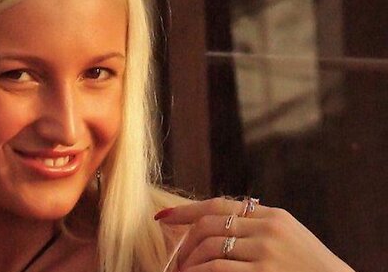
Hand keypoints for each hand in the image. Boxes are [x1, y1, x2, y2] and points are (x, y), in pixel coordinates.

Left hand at [155, 197, 355, 271]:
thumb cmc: (308, 266)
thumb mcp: (286, 235)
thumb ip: (255, 224)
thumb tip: (214, 220)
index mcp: (270, 215)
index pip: (217, 204)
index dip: (185, 211)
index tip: (162, 218)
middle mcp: (267, 228)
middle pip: (209, 224)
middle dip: (185, 241)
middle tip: (175, 258)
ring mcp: (266, 252)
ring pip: (210, 247)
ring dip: (190, 261)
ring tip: (183, 271)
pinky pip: (219, 268)